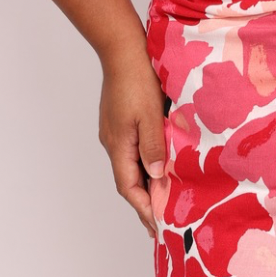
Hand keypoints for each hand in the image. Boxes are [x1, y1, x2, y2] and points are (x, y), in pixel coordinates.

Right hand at [97, 44, 168, 240]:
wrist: (122, 49)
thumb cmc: (137, 79)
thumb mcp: (150, 115)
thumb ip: (154, 147)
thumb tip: (157, 176)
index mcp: (118, 145)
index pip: (129, 187)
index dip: (144, 209)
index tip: (158, 227)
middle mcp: (112, 142)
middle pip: (128, 180)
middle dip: (145, 202)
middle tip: (161, 223)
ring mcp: (114, 131)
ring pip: (130, 165)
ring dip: (146, 183)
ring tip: (163, 199)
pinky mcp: (120, 120)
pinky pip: (132, 150)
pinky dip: (145, 163)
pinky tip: (158, 164)